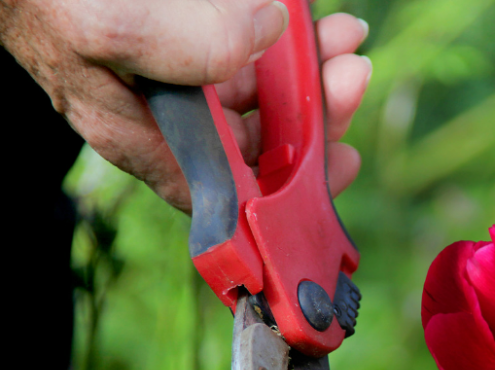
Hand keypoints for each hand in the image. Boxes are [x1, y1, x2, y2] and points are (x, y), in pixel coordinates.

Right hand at [0, 0, 371, 211]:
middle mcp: (168, 117)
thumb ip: (186, 46)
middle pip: (261, 138)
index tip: (340, 165)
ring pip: (264, 91)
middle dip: (314, 111)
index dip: (289, 189)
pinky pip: (250, 50)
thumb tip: (263, 34)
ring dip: (309, 70)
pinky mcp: (190, 38)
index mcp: (145, 137)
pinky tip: (309, 20)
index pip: (229, 189)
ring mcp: (181, 77)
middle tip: (350, 71)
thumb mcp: (108, 27)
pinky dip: (286, 38)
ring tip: (342, 36)